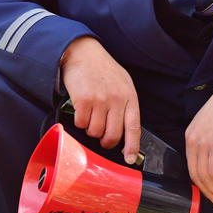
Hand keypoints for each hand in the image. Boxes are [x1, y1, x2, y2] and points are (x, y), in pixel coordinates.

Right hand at [60, 36, 140, 163]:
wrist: (83, 52)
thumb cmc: (103, 70)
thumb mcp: (122, 84)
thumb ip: (125, 105)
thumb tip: (124, 131)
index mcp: (129, 96)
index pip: (134, 127)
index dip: (132, 146)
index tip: (130, 159)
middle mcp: (117, 99)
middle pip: (112, 135)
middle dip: (105, 141)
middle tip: (101, 137)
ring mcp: (100, 100)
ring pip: (95, 132)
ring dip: (90, 128)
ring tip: (90, 114)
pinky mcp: (83, 100)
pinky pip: (81, 124)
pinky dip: (79, 121)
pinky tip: (81, 109)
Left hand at [185, 63, 212, 204]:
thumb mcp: (210, 124)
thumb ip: (207, 140)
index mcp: (190, 136)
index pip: (190, 166)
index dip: (200, 183)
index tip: (209, 191)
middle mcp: (193, 140)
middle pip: (195, 175)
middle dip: (207, 191)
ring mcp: (203, 143)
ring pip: (205, 176)